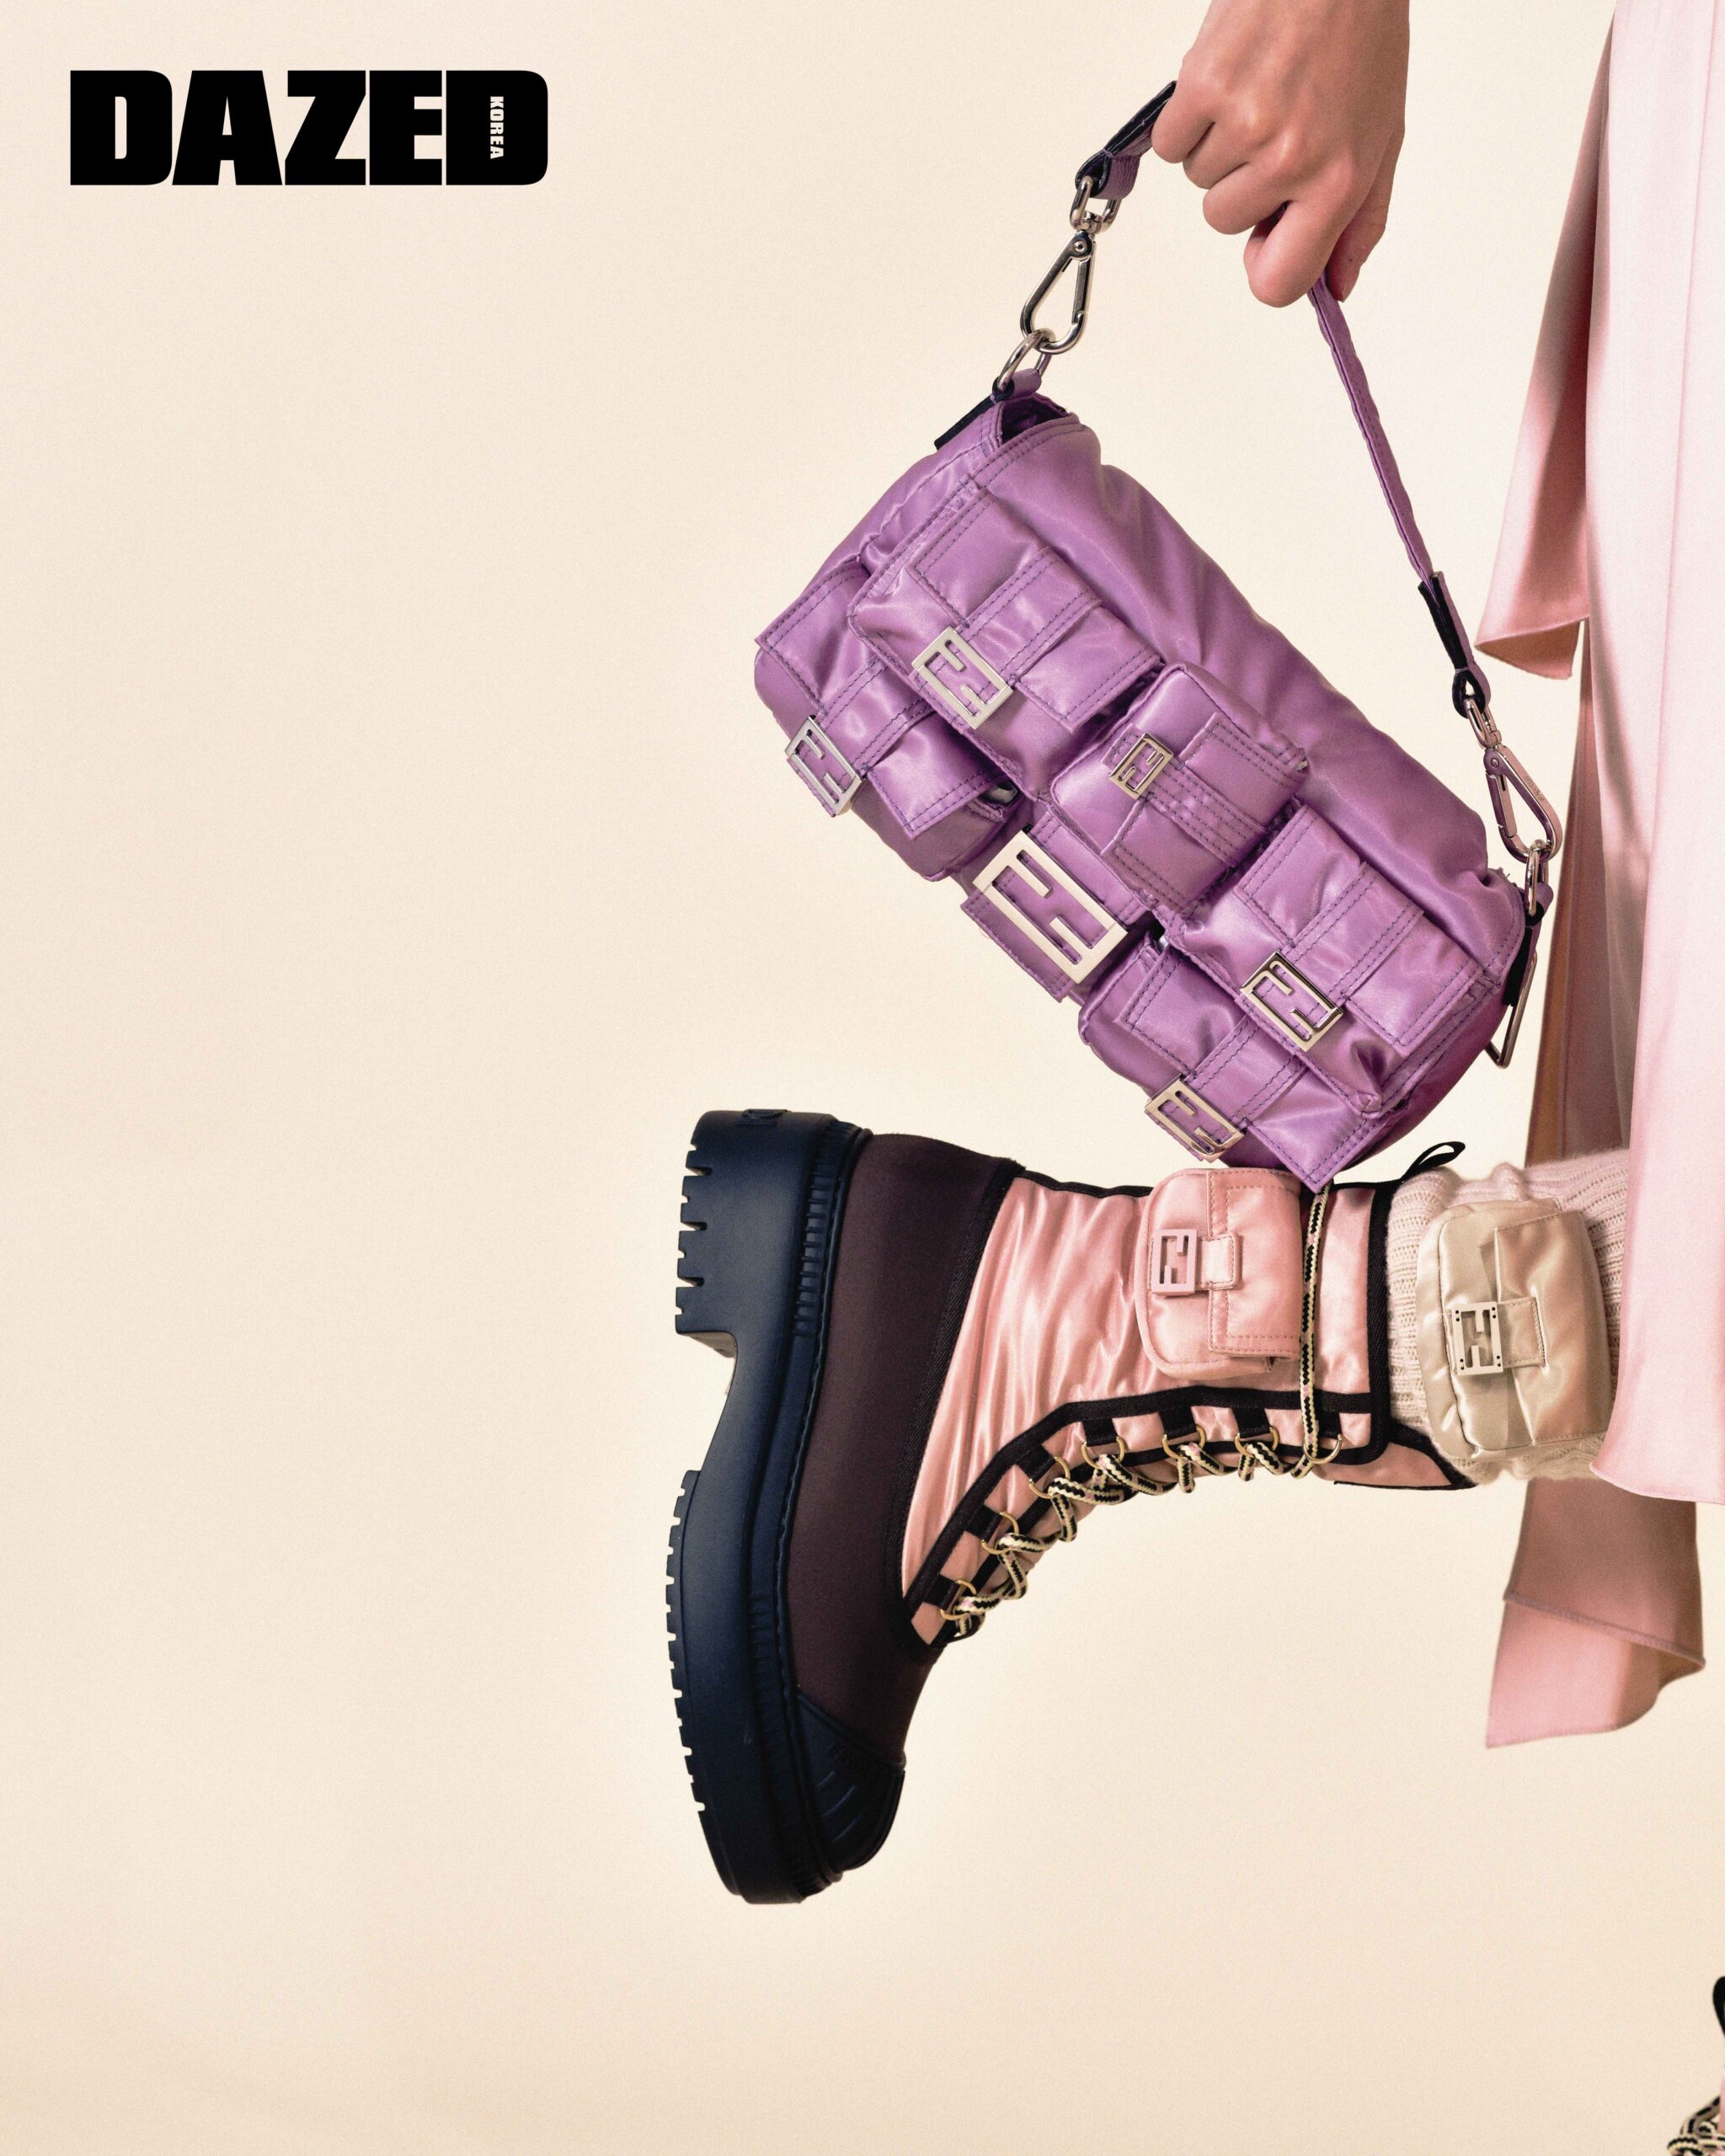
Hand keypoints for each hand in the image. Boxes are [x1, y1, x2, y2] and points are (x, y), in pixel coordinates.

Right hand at [1153, 0, 1408, 305]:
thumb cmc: (1360, 40)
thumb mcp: (1380, 137)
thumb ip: (1359, 221)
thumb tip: (1336, 288)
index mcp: (1338, 181)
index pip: (1279, 282)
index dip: (1264, 268)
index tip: (1265, 243)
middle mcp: (1291, 159)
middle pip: (1226, 223)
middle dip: (1242, 184)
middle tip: (1275, 126)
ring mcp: (1244, 124)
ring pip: (1200, 181)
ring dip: (1219, 145)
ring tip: (1257, 93)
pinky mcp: (1204, 88)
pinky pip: (1172, 144)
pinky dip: (1189, 120)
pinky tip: (1226, 83)